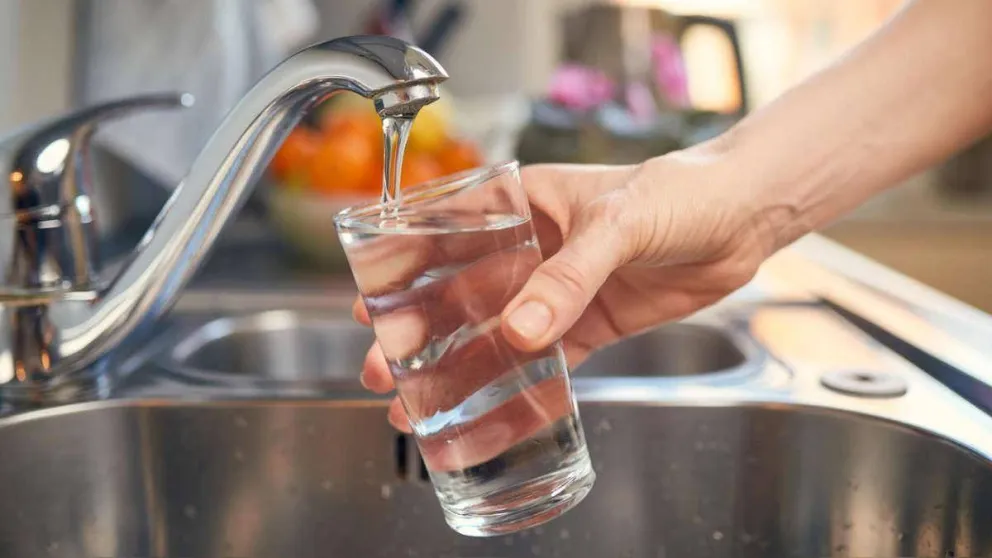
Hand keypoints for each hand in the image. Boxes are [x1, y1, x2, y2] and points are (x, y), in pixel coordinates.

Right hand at [355, 144, 776, 431]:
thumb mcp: (618, 223)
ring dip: (460, 365)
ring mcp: (559, 288)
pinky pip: (547, 359)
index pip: (448, 233)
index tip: (371, 303)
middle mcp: (532, 248)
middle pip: (462, 293)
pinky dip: (518, 383)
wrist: (742, 218)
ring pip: (497, 331)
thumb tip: (521, 329)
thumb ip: (570, 275)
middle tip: (386, 367)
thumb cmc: (679, 192)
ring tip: (422, 400)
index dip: (405, 269)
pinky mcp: (589, 323)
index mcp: (523, 204)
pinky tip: (489, 407)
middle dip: (421, 331)